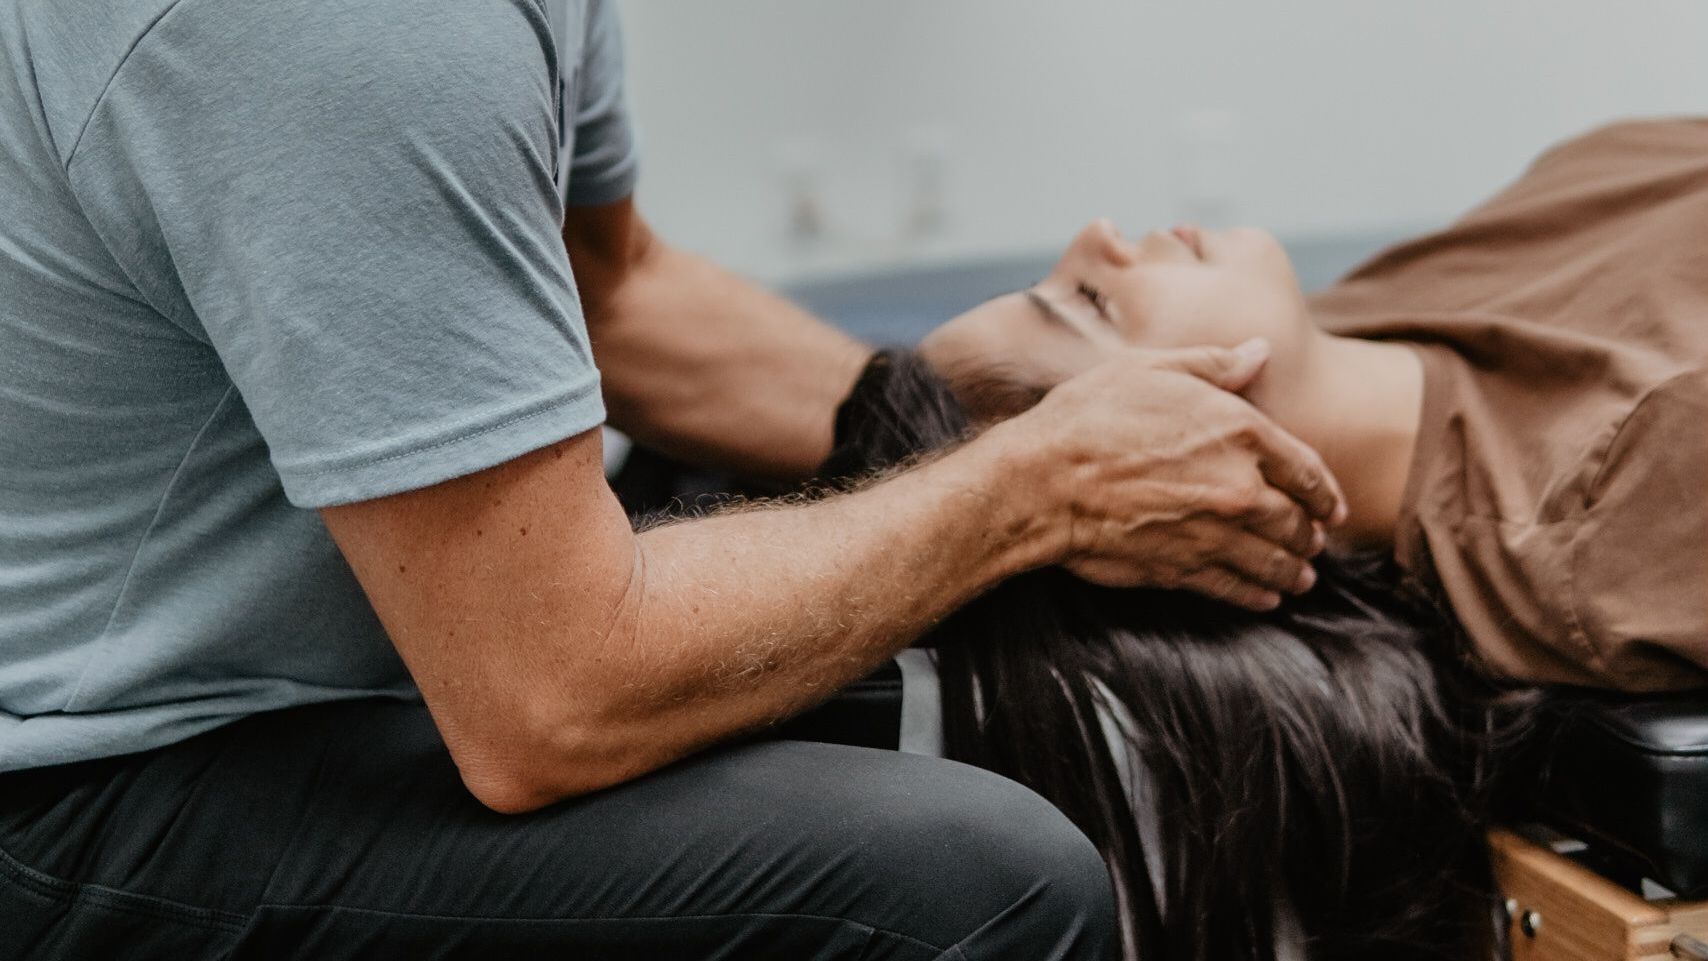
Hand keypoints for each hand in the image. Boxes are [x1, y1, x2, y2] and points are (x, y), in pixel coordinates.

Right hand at [989, 341, 1346, 608]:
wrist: (1043, 481)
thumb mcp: (1151, 369)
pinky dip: (1258, 595)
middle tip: (1314, 542)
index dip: (1323, 492)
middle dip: (1309, 534)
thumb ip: (1214, 365)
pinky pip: (1236, 588)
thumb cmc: (1089, 416)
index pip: (1306, 469)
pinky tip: (1266, 597)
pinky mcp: (1184, 569)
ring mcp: (1215, 534)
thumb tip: (1261, 351)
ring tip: (1301, 577)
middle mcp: (1240, 486)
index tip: (1330, 507)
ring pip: (1273, 560)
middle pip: (1295, 521)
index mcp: (1241, 431)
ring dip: (1293, 570)